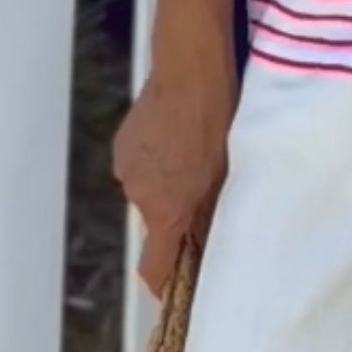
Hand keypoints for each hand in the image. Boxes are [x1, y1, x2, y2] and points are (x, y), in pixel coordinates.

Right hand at [113, 14, 236, 296]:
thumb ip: (214, 215)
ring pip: (149, 193)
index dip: (168, 283)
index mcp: (165, 210)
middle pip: (157, 226)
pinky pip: (141, 167)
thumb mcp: (228, 174)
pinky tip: (178, 138)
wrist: (192, 65)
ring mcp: (126, 166)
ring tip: (195, 158)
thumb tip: (213, 242)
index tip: (182, 286)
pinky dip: (157, 163)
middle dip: (178, 219)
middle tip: (207, 197)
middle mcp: (138, 194)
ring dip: (168, 187)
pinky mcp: (123, 143)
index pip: (154, 270)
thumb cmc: (221, 118)